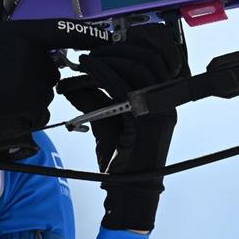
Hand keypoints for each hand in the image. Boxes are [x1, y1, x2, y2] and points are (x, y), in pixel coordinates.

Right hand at [0, 0, 110, 145]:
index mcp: (26, 37)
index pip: (66, 32)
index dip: (91, 35)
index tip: (107, 37)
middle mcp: (34, 62)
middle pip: (52, 64)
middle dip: (37, 66)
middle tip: (10, 68)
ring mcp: (34, 88)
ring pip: (46, 86)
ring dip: (32, 87)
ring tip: (5, 85)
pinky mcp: (30, 109)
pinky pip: (41, 107)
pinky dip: (29, 106)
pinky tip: (8, 99)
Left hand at [59, 22, 188, 231]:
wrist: (128, 191)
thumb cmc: (120, 160)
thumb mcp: (107, 122)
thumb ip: (96, 100)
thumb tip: (73, 83)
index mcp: (161, 101)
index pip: (155, 60)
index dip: (132, 47)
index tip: (107, 47)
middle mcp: (164, 103)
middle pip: (148, 58)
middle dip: (118, 49)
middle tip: (94, 51)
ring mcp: (157, 110)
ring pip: (137, 67)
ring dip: (109, 57)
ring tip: (88, 59)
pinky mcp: (144, 119)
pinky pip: (122, 86)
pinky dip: (102, 72)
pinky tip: (87, 69)